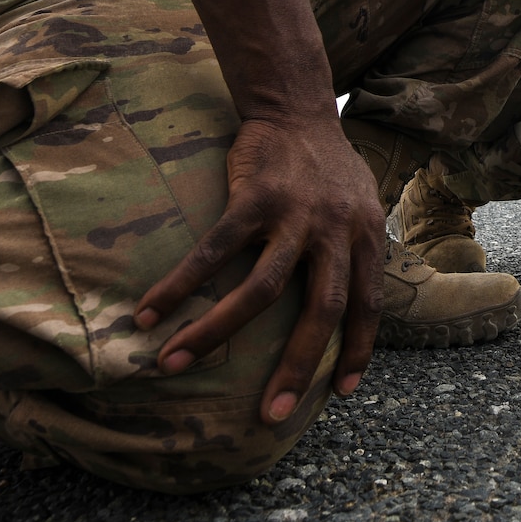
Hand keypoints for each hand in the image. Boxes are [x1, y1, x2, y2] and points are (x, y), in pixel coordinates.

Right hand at [133, 110, 384, 423]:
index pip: (367, 304)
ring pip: (260, 289)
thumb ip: (356, 250)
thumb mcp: (361, 204)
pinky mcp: (253, 197)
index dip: (358, 350)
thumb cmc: (327, 165)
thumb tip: (352, 300)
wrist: (296, 107)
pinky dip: (180, 283)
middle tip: (270, 414)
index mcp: (365, 236)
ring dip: (216, 333)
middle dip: (296, 366)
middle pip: (320, 310)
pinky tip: (152, 310)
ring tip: (174, 364)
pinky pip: (214, 250)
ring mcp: (294, 214)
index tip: (341, 392)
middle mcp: (336, 230)